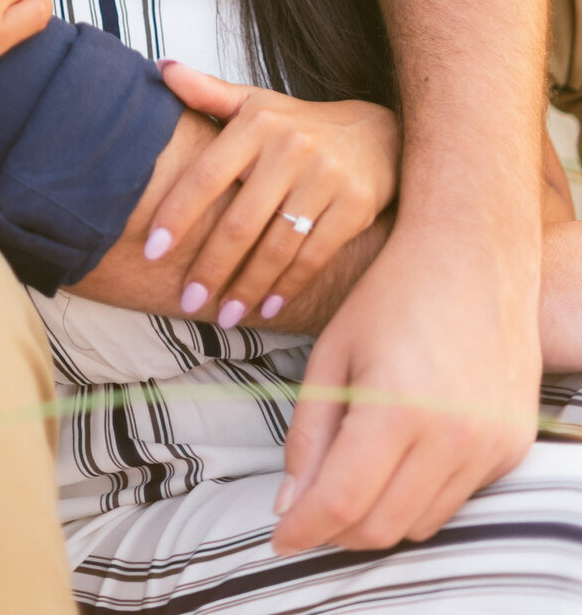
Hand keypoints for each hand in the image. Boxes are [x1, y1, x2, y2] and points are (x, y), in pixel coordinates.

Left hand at [144, 63, 398, 324]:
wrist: (377, 132)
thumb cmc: (298, 124)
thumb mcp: (255, 102)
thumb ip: (207, 92)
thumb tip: (161, 70)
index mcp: (256, 124)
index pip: (206, 175)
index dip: (176, 215)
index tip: (151, 251)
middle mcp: (290, 148)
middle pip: (240, 220)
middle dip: (210, 267)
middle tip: (186, 300)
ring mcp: (326, 178)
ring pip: (276, 246)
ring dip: (246, 287)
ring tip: (223, 316)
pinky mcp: (356, 206)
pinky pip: (314, 256)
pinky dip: (288, 287)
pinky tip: (267, 308)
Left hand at [274, 224, 539, 552]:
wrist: (473, 254)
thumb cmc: (391, 294)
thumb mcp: (332, 354)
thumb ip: (308, 432)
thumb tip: (289, 503)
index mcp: (397, 408)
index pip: (342, 503)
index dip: (303, 528)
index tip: (279, 537)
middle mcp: (452, 437)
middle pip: (381, 526)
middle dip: (335, 531)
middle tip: (307, 511)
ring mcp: (489, 445)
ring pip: (419, 523)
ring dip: (377, 517)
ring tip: (349, 483)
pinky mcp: (512, 446)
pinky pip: (455, 499)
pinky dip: (418, 496)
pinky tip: (398, 459)